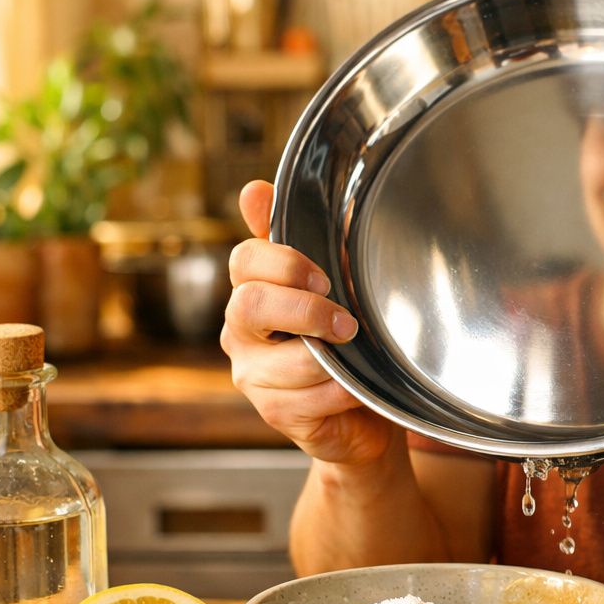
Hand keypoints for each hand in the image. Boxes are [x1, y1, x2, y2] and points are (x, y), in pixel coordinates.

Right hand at [222, 180, 397, 464]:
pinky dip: (341, 393)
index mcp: (251, 292)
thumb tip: (253, 190)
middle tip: (346, 321)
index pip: (245, 261)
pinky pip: (309, 399)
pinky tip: (356, 390)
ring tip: (359, 360)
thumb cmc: (344, 342)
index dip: (284, 262)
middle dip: (304, 311)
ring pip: (288, 360)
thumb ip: (292, 239)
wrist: (362, 413)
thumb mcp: (327, 287)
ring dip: (335, 361)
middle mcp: (241, 333)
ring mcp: (252, 376)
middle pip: (249, 305)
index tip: (324, 277)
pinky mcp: (274, 414)